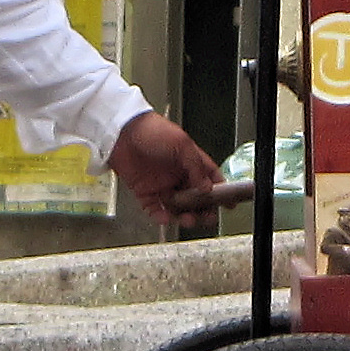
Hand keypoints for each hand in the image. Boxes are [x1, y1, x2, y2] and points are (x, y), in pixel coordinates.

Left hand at [108, 112, 224, 223]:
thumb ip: (196, 166)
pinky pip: (154, 209)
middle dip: (204, 209)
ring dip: (184, 215)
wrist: (122, 132)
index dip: (219, 191)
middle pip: (195, 197)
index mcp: (189, 161)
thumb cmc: (153, 131)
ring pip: (177, 207)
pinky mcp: (144, 192)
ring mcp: (161, 184)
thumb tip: (207, 187)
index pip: (209, 179)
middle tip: (208, 218)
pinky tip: (166, 218)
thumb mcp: (182, 144)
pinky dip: (160, 216)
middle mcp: (177, 174)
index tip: (227, 204)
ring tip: (188, 219)